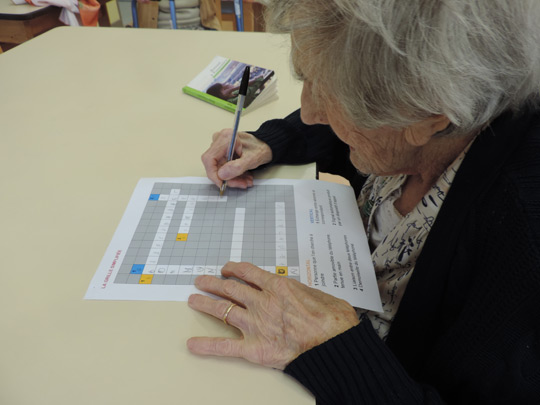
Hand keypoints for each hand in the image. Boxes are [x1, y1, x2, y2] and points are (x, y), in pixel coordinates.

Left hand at [187, 262, 359, 369]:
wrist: (334, 345)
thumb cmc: (333, 320)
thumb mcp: (320, 294)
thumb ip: (302, 291)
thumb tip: (298, 292)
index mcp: (278, 287)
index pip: (248, 273)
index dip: (234, 269)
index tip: (226, 268)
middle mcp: (262, 302)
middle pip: (231, 289)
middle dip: (214, 283)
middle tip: (202, 280)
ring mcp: (255, 325)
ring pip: (223, 310)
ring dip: (205, 304)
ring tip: (193, 300)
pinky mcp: (254, 348)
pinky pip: (225, 346)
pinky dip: (207, 346)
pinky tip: (193, 345)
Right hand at [201, 129, 272, 189]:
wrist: (266, 146)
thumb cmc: (260, 148)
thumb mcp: (251, 159)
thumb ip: (237, 167)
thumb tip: (221, 175)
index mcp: (225, 138)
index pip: (209, 159)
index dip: (213, 174)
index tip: (222, 184)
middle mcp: (219, 140)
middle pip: (214, 165)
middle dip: (227, 178)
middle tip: (241, 184)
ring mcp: (220, 147)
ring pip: (219, 169)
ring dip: (232, 178)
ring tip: (245, 181)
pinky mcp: (222, 153)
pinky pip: (223, 168)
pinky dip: (233, 175)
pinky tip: (243, 177)